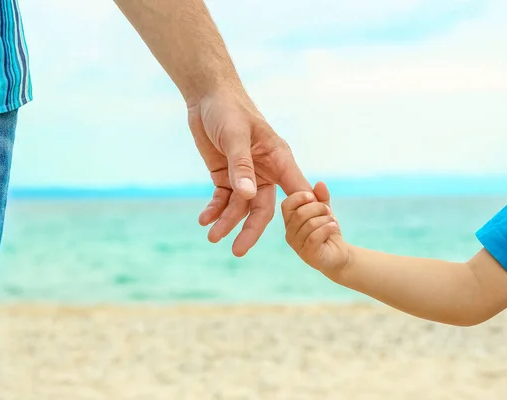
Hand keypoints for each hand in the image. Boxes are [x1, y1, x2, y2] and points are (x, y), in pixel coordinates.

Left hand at [187, 88, 310, 256]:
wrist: (207, 96)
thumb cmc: (229, 109)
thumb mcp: (235, 136)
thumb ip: (241, 166)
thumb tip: (247, 196)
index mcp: (279, 159)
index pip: (295, 192)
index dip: (300, 214)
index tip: (302, 237)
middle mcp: (266, 171)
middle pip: (263, 208)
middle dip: (250, 229)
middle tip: (237, 250)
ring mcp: (245, 176)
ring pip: (240, 207)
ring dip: (227, 222)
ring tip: (212, 236)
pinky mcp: (225, 176)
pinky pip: (222, 199)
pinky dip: (215, 210)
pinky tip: (204, 219)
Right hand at [282, 182, 349, 276]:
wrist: (338, 254)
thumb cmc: (327, 232)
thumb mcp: (325, 211)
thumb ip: (322, 198)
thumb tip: (320, 183)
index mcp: (290, 221)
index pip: (287, 205)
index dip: (300, 197)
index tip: (313, 196)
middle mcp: (290, 233)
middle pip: (300, 213)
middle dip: (318, 208)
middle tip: (328, 211)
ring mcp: (298, 246)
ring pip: (310, 224)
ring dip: (326, 219)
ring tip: (333, 222)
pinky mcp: (308, 254)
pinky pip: (315, 236)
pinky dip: (328, 228)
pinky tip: (334, 227)